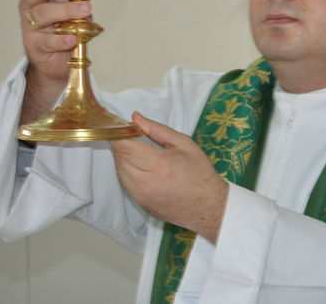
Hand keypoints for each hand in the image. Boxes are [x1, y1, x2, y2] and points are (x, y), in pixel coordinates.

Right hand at [18, 0, 92, 123]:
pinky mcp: (35, 47)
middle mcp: (31, 8)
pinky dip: (61, 40)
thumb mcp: (70, 8)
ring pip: (43, 15)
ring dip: (65, 11)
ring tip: (84, 10)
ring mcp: (30, 28)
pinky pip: (47, 42)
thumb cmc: (64, 29)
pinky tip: (72, 38)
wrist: (58, 61)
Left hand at [111, 112, 228, 243]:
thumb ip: (158, 129)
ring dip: (121, 158)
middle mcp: (146, 182)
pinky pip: (126, 183)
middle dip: (119, 144)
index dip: (116, 135)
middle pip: (119, 158)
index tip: (116, 126)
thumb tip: (136, 118)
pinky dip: (127, 171)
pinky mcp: (141, 203)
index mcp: (158, 165)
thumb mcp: (184, 144)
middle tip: (127, 134)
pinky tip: (137, 164)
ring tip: (133, 148)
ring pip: (120, 172)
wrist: (209, 207)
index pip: (125, 147)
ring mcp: (142, 196)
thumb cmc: (200, 173)